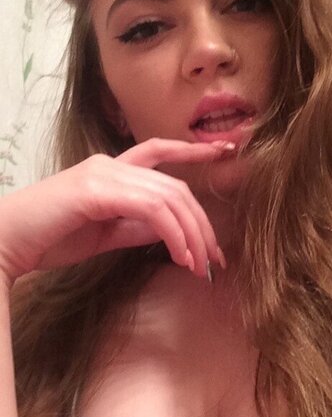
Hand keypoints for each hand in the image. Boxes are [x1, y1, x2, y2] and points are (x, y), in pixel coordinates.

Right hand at [0, 137, 234, 284]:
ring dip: (192, 235)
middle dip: (202, 224)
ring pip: (169, 198)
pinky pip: (152, 210)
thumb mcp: (106, 234)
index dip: (193, 151)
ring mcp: (104, 174)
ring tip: (201, 266)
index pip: (161, 152)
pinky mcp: (97, 190)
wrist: (8, 243)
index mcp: (112, 170)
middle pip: (176, 187)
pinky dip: (173, 234)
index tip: (225, 151)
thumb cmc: (50, 238)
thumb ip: (137, 226)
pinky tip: (181, 257)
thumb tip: (171, 231)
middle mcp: (111, 164)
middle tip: (216, 259)